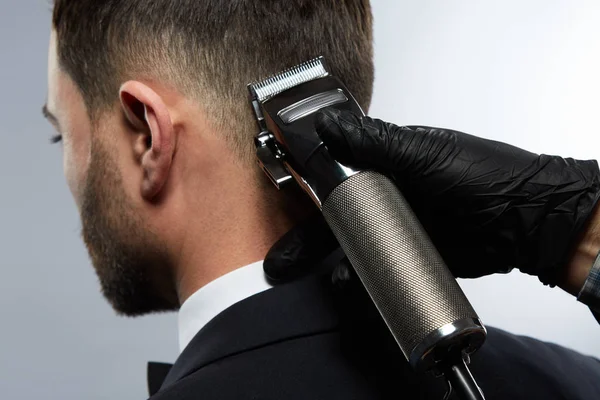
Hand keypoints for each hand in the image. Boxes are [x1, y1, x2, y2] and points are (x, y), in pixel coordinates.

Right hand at [265, 108, 599, 288]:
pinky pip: (378, 268)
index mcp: (386, 161)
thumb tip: (327, 122)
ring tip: (323, 279)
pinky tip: (352, 286)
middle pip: (335, 216)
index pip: (335, 170)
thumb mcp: (425, 154)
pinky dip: (362, 280)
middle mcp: (387, 193)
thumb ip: (376, 141)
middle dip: (307, 238)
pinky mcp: (411, 255)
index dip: (307, 185)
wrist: (526, 222)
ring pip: (353, 245)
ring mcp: (398, 227)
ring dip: (333, 263)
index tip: (281, 198)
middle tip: (281, 261)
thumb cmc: (483, 176)